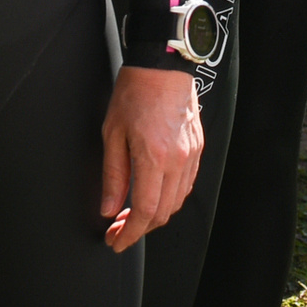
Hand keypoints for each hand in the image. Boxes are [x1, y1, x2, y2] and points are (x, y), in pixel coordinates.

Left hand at [99, 65, 201, 251]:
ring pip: (176, 203)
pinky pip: (185, 186)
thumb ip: (113, 175)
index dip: (129, 233)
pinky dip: (169, 198)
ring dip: (154, 215)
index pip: (144, 212)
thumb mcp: (112, 133)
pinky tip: (152, 194)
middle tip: (118, 230)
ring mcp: (190, 156)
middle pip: (162, 213)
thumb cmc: (135, 92)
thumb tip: (109, 208)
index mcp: (153, 157)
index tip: (116, 241)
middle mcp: (177, 161)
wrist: (163, 65)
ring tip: (132, 214)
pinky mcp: (197, 149)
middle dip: (139, 229)